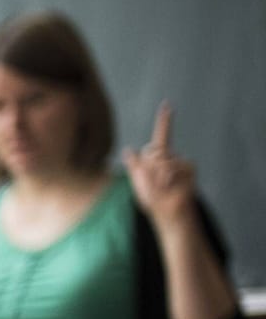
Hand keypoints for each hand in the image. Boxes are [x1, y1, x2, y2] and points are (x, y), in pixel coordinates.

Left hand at [122, 102, 195, 229]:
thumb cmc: (153, 200)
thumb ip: (135, 165)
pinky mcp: (189, 169)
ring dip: (155, 177)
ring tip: (162, 188)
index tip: (167, 105)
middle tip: (152, 184)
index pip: (162, 135)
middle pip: (153, 150)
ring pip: (160, 160)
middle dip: (147, 168)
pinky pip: (171, 167)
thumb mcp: (138, 181)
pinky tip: (170, 187)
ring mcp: (181, 162)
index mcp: (158, 158)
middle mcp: (171, 157)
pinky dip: (166, 178)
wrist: (166, 213)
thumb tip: (128, 150)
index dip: (164, 121)